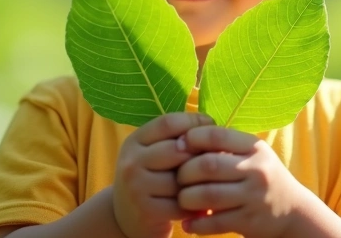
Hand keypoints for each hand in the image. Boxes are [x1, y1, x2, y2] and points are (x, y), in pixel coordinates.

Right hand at [113, 112, 213, 237]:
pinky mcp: (146, 211)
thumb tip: (212, 127)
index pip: (167, 123)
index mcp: (135, 141)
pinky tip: (199, 205)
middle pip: (177, 149)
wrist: (126, 218)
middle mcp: (131, 161)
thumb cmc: (151, 180)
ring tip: (209, 183)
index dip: (193, 122)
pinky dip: (195, 206)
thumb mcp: (154, 153)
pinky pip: (182, 204)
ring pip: (181, 179)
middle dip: (199, 154)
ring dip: (199, 182)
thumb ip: (176, 139)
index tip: (211, 126)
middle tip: (215, 160)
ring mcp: (136, 187)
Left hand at [176, 126, 312, 237]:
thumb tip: (181, 139)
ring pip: (208, 195)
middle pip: (208, 165)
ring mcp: (254, 197)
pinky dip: (196, 224)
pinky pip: (214, 223)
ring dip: (186, 198)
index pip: (216, 135)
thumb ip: (224, 145)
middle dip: (185, 172)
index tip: (179, 145)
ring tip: (182, 199)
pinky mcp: (250, 222)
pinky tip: (187, 223)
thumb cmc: (261, 177)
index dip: (191, 138)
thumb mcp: (252, 155)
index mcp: (255, 147)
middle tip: (178, 178)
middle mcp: (257, 170)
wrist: (292, 211)